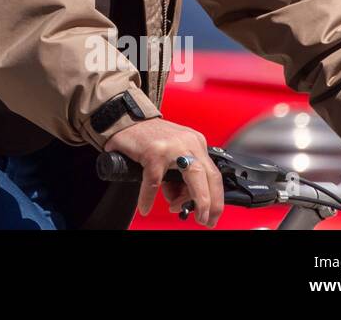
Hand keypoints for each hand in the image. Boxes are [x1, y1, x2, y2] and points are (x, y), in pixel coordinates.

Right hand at [104, 117, 223, 226]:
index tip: (212, 215)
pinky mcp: (153, 153)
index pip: (214, 175)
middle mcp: (188, 143)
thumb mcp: (171, 155)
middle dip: (210, 203)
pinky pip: (155, 182)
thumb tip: (181, 200)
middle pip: (210, 178)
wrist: (124, 119)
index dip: (216, 198)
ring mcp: (172, 147)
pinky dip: (149, 198)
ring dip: (183, 201)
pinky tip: (145, 207)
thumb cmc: (147, 138)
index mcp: (195, 143)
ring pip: (192, 180)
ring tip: (172, 207)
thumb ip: (179, 177)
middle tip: (205, 220)